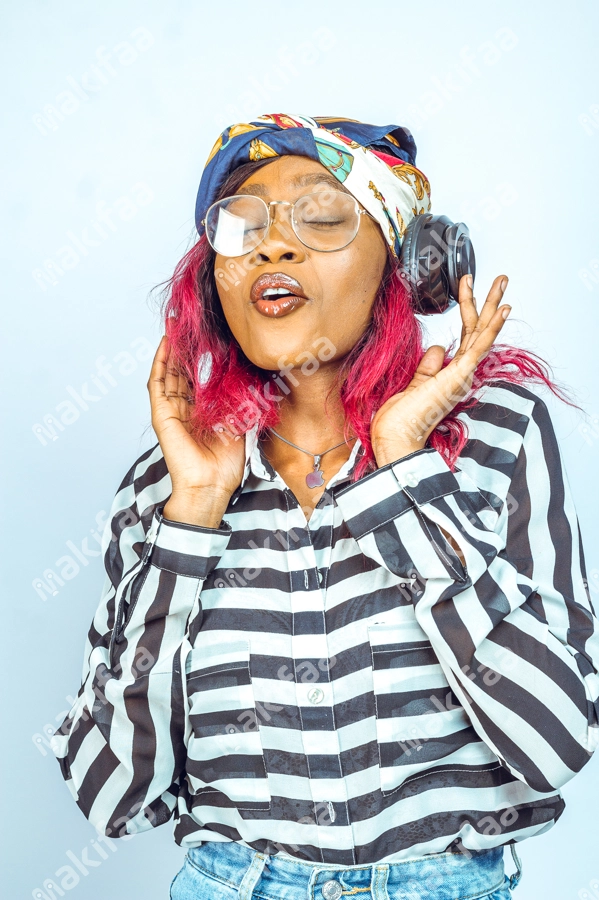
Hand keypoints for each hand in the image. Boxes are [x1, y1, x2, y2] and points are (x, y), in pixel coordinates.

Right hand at [147, 336, 245, 524]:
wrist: (212, 484)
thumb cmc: (225, 463)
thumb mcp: (239, 423)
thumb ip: (240, 401)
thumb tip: (249, 377)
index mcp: (201, 412)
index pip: (197, 378)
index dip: (200, 356)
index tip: (206, 336)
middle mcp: (184, 409)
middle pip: (181, 371)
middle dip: (184, 346)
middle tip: (187, 322)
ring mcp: (171, 411)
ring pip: (169, 373)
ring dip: (171, 348)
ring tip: (174, 324)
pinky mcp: (161, 415)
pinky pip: (157, 384)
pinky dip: (161, 363)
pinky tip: (166, 344)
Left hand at [371, 273, 510, 466]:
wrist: (396, 438)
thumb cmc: (399, 420)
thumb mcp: (411, 386)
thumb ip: (426, 368)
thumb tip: (437, 348)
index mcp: (450, 376)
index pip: (464, 338)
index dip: (468, 313)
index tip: (467, 291)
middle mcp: (460, 374)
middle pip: (477, 331)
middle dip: (487, 302)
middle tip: (500, 279)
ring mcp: (461, 374)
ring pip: (480, 331)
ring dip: (491, 304)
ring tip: (502, 280)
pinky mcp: (459, 374)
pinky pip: (478, 345)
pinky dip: (491, 326)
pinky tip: (502, 308)